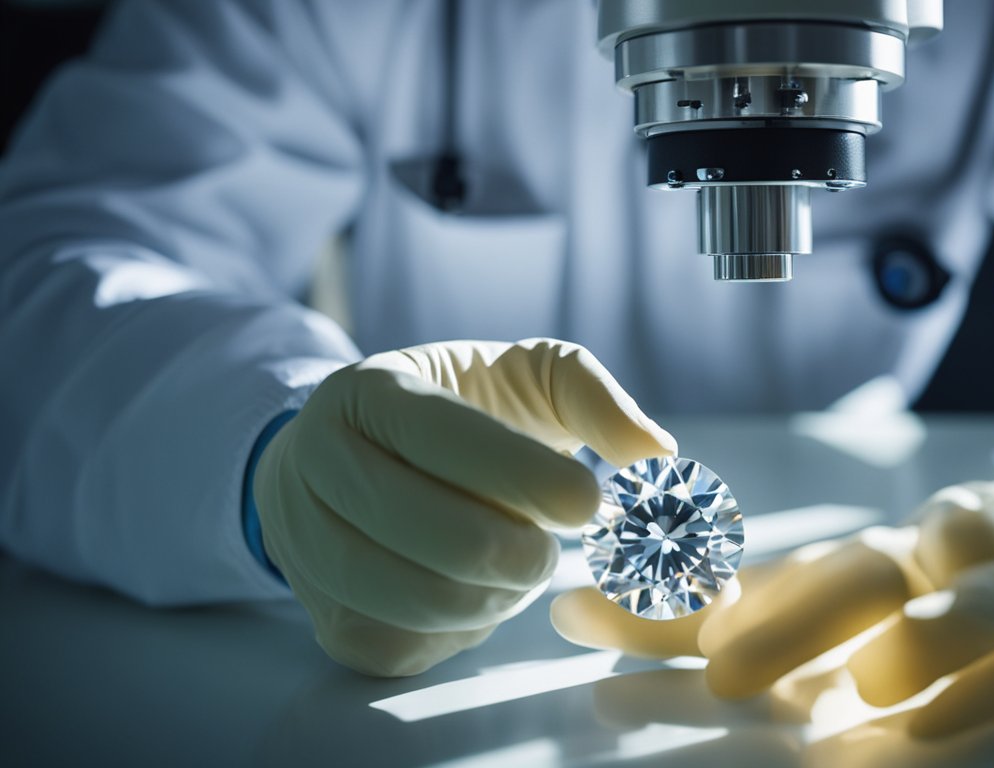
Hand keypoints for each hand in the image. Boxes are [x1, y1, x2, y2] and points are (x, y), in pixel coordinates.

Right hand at [254, 338, 675, 675]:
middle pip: (433, 533)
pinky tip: (477, 591)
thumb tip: (656, 455)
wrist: (368, 458)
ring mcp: (308, 543)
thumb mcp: (528, 377)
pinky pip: (402, 646)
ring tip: (519, 563)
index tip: (591, 502)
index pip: (441, 439)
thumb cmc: (466, 412)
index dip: (524, 477)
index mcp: (368, 390)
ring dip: (496, 594)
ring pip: (417, 600)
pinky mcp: (325, 616)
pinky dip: (460, 630)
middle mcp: (317, 462)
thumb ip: (595, 401)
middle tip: (556, 547)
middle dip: (521, 552)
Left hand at [552, 442, 993, 736]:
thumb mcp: (896, 583)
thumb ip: (809, 610)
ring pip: (977, 598)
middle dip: (793, 619)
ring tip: (865, 687)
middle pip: (867, 573)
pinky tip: (945, 715)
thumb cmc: (992, 557)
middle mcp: (940, 552)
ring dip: (921, 637)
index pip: (771, 572)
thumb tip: (696, 636)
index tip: (594, 614)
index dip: (682, 596)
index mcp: (880, 549)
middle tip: (725, 669)